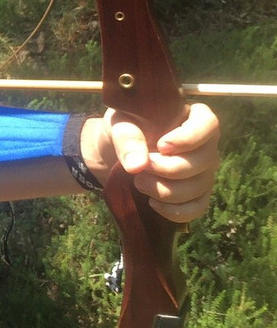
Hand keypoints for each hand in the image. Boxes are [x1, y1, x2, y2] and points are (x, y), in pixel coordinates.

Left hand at [86, 104, 219, 222]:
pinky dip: (175, 211)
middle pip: (203, 161)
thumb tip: (137, 166)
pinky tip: (152, 203)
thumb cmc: (124, 129)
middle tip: (141, 168)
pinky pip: (197, 207)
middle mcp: (206, 144)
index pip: (208, 124)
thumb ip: (128, 139)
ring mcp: (205, 171)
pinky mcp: (198, 193)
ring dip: (166, 190)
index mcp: (193, 117)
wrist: (118, 151)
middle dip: (169, 169)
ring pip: (198, 186)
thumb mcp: (120, 125)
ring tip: (139, 182)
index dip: (188, 138)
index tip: (161, 146)